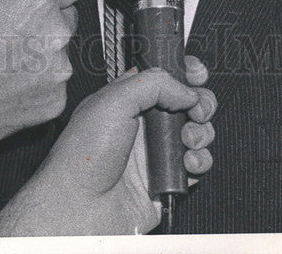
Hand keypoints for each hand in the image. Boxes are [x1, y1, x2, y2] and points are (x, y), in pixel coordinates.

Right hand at [0, 0, 89, 160]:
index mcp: (37, 5)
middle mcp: (53, 40)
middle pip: (66, 16)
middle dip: (44, 18)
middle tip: (7, 28)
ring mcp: (55, 74)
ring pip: (59, 50)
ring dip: (40, 50)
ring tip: (1, 57)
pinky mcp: (53, 103)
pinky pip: (54, 81)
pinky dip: (36, 80)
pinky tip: (5, 80)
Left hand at [0, 59, 216, 235]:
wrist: (80, 207)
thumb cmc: (83, 156)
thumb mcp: (113, 101)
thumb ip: (154, 84)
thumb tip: (186, 90)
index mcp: (129, 99)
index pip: (164, 77)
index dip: (184, 73)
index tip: (195, 75)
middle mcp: (145, 124)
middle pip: (187, 103)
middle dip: (201, 102)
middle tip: (196, 110)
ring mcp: (157, 152)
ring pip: (197, 132)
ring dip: (202, 132)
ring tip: (188, 140)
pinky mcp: (167, 180)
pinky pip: (197, 165)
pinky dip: (200, 161)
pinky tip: (188, 163)